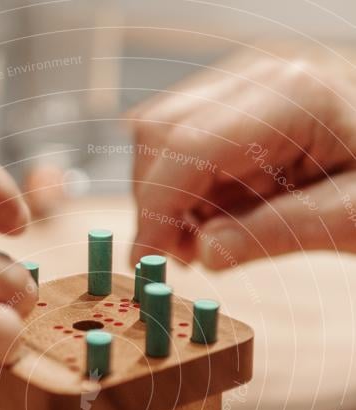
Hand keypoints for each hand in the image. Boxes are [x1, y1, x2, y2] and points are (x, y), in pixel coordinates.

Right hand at [129, 53, 355, 267]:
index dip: (155, 210)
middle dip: (156, 201)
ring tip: (204, 238)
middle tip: (184, 258)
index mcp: (294, 97)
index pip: (187, 147)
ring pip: (162, 133)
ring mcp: (249, 80)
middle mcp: (262, 74)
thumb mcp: (351, 220)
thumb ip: (275, 235)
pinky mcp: (243, 98)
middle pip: (160, 132)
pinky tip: (214, 215)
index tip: (145, 263)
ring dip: (166, 194)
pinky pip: (185, 137)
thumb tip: (202, 254)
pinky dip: (184, 184)